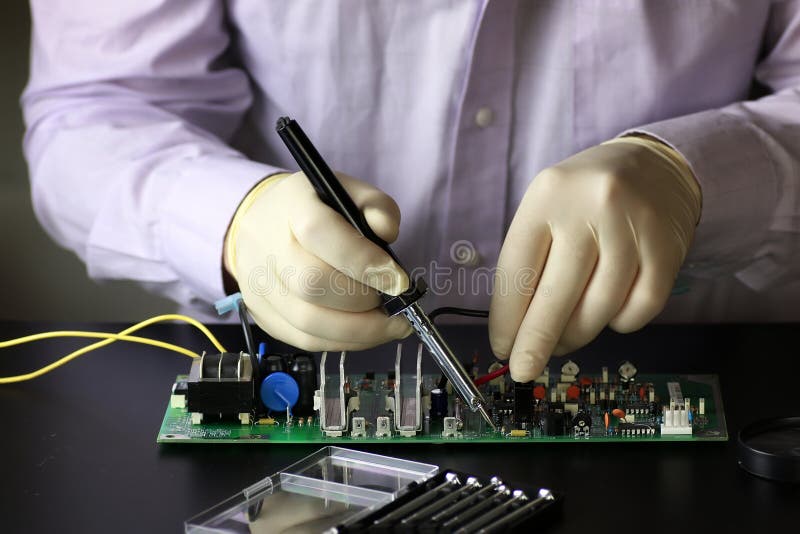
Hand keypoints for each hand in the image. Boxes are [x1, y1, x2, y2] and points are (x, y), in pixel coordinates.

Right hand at [225, 172, 411, 350]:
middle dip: (363, 300)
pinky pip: (306, 341)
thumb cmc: (315, 209)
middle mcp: (267, 247)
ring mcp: (260, 286)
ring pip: (309, 323)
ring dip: (359, 331)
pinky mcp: (263, 316)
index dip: (363, 260)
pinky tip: (366, 332)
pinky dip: (344, 342)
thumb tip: (387, 233)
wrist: (261, 223)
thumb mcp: (349, 192)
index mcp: (291, 207)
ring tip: (389, 324)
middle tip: (393, 301)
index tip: (398, 280)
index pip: (319, 233)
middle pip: (312, 285)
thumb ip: (376, 207)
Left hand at [489, 137, 701, 381]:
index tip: (502, 347)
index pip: (518, 270)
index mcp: (548, 196)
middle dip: (536, 342)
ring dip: (577, 335)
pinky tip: (608, 313)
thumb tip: (517, 332)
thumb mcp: (547, 209)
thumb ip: (530, 262)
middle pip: (557, 296)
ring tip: (566, 337)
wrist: (654, 165)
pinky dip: (620, 323)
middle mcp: (590, 208)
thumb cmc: (584, 197)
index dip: (507, 318)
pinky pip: (639, 309)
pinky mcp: (667, 249)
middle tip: (523, 370)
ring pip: (598, 309)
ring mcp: (633, 228)